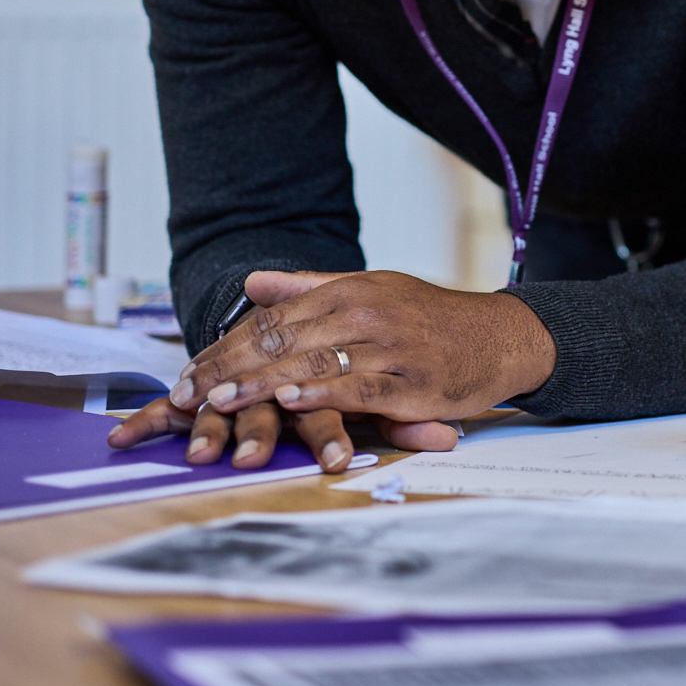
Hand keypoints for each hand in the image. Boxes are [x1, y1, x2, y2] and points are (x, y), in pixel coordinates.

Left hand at [116, 270, 554, 467]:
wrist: (501, 336)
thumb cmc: (430, 318)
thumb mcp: (371, 289)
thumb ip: (309, 287)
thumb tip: (252, 282)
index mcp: (350, 290)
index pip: (272, 318)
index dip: (224, 347)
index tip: (186, 374)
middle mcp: (365, 313)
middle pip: (283, 341)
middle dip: (227, 370)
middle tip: (184, 396)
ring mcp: (390, 347)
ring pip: (313, 363)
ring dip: (260, 384)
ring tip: (218, 403)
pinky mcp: (413, 383)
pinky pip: (360, 387)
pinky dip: (323, 393)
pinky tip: (291, 401)